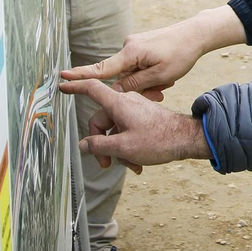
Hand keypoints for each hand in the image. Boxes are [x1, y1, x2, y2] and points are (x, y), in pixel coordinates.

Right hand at [62, 78, 210, 171]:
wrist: (189, 138)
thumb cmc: (159, 140)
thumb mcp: (124, 147)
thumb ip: (99, 146)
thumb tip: (84, 145)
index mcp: (118, 103)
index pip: (92, 89)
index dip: (75, 86)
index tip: (62, 84)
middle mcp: (126, 102)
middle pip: (101, 120)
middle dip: (102, 144)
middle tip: (107, 164)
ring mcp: (136, 109)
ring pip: (116, 129)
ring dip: (119, 150)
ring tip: (131, 166)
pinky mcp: (144, 117)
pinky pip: (128, 130)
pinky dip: (129, 145)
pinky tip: (138, 162)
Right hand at [63, 6, 245, 94]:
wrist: (196, 34)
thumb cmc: (180, 54)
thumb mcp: (160, 75)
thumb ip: (135, 85)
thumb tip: (116, 91)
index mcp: (130, 54)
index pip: (100, 69)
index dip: (80, 76)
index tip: (61, 77)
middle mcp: (128, 47)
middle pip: (122, 78)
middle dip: (139, 88)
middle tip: (161, 90)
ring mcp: (134, 46)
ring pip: (133, 75)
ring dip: (148, 83)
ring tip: (167, 81)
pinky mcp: (141, 47)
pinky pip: (139, 68)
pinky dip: (150, 75)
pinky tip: (165, 75)